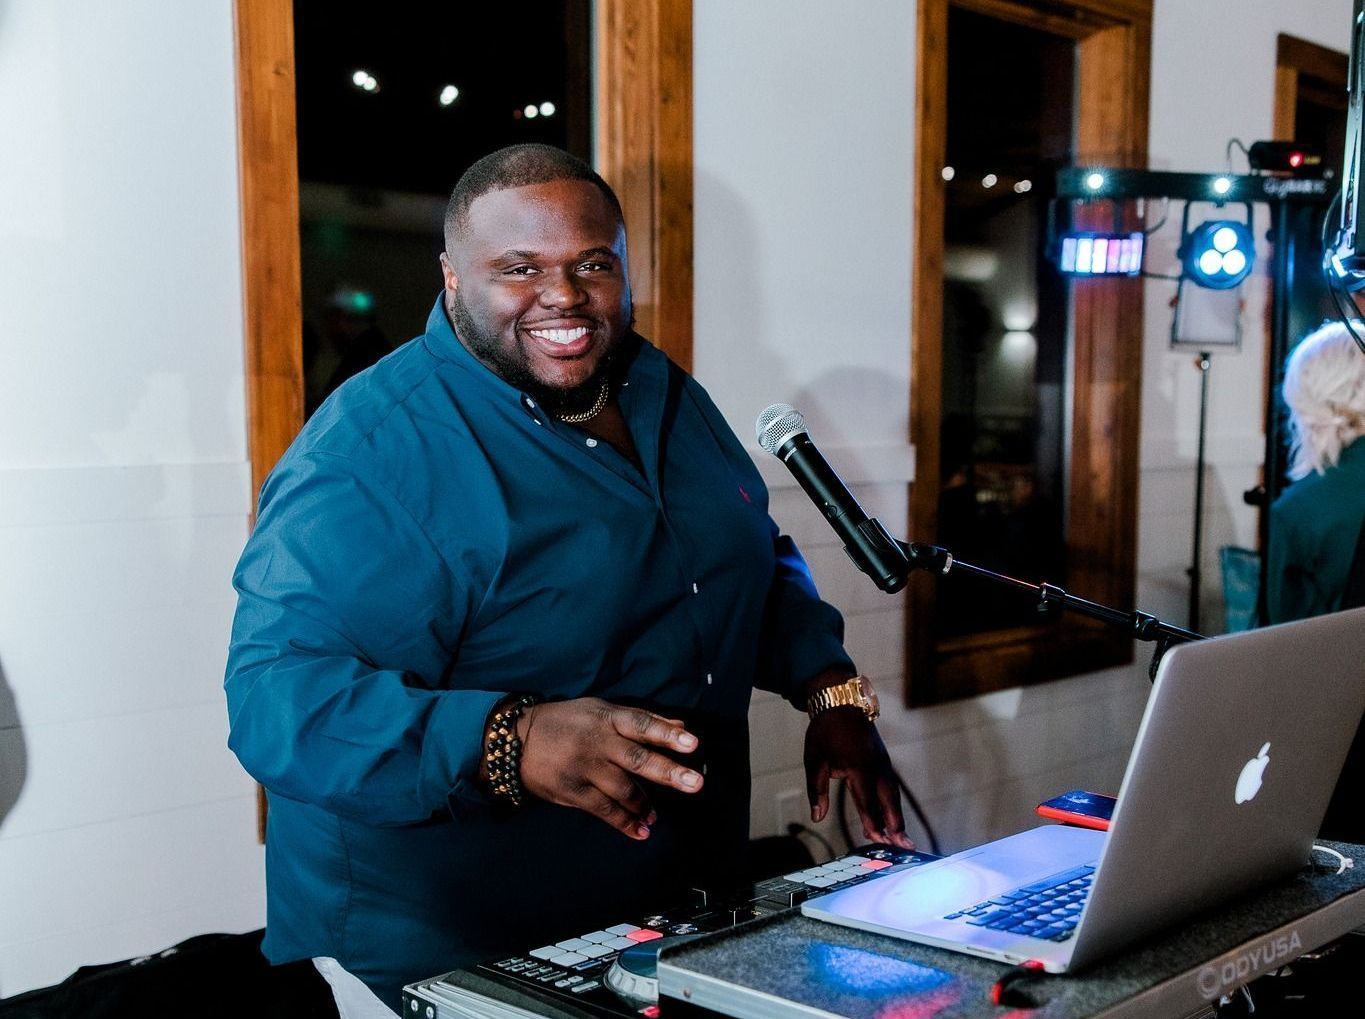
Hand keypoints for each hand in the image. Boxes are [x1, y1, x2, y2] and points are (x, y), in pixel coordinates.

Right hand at [516, 698, 702, 839]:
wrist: (516, 741)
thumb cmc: (568, 722)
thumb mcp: (601, 711)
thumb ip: (642, 720)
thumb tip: (680, 725)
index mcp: (607, 718)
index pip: (642, 724)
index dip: (668, 733)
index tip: (693, 743)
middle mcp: (597, 741)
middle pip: (637, 758)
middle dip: (668, 772)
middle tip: (695, 784)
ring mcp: (584, 767)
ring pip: (623, 788)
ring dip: (645, 804)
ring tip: (656, 815)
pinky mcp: (572, 791)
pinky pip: (604, 810)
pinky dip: (624, 822)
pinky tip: (641, 830)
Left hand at [804, 707, 912, 848]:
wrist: (841, 703)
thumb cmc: (825, 732)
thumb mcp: (815, 761)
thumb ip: (816, 791)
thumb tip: (817, 817)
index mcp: (858, 767)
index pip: (867, 802)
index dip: (872, 823)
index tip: (876, 840)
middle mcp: (876, 767)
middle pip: (888, 801)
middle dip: (895, 825)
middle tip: (904, 847)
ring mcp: (883, 762)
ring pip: (893, 794)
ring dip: (897, 816)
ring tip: (902, 839)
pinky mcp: (883, 760)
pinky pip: (891, 786)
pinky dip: (892, 803)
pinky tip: (891, 817)